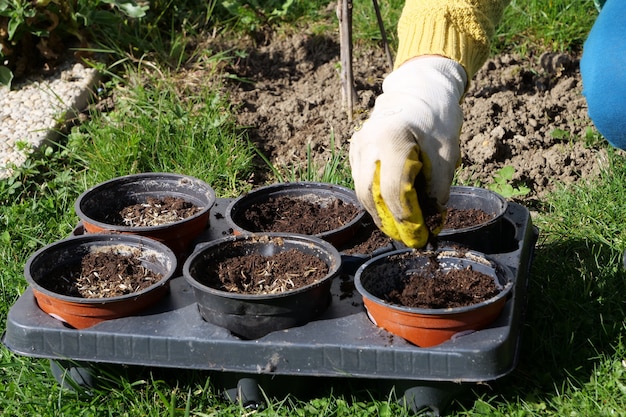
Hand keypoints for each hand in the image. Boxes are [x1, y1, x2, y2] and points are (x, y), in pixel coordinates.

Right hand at [349, 56, 466, 247]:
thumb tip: (432, 223)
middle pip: (372, 195)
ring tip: (400, 230)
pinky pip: (361, 182)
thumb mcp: (447, 155)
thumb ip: (438, 190)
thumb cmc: (437, 120)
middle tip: (409, 239)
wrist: (420, 91)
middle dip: (391, 222)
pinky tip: (390, 211)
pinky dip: (375, 200)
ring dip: (381, 214)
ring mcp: (358, 146)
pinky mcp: (355, 149)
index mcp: (393, 140)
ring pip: (362, 191)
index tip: (422, 237)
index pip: (395, 191)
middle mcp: (368, 143)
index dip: (408, 219)